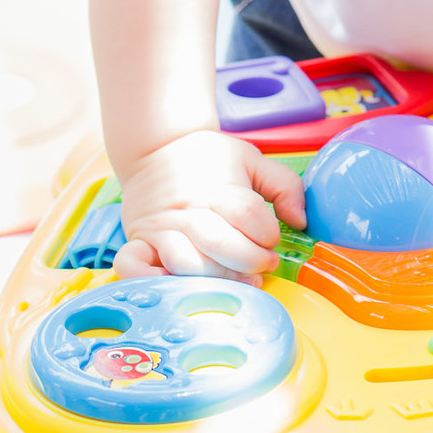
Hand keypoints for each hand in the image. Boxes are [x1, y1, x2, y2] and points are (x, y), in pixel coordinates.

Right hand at [113, 129, 306, 283]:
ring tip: (236, 280)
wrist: (157, 146)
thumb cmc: (210, 159)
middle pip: (221, 243)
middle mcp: (187, 210)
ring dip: (214, 278)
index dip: (267, 234)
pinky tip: (174, 286)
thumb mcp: (253, 160)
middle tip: (263, 266)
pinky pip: (131, 266)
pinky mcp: (137, 241)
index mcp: (218, 187)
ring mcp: (160, 228)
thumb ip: (286, 186)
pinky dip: (148, 280)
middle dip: (250, 261)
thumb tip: (301, 221)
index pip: (248, 213)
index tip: (273, 241)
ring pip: (185, 262)